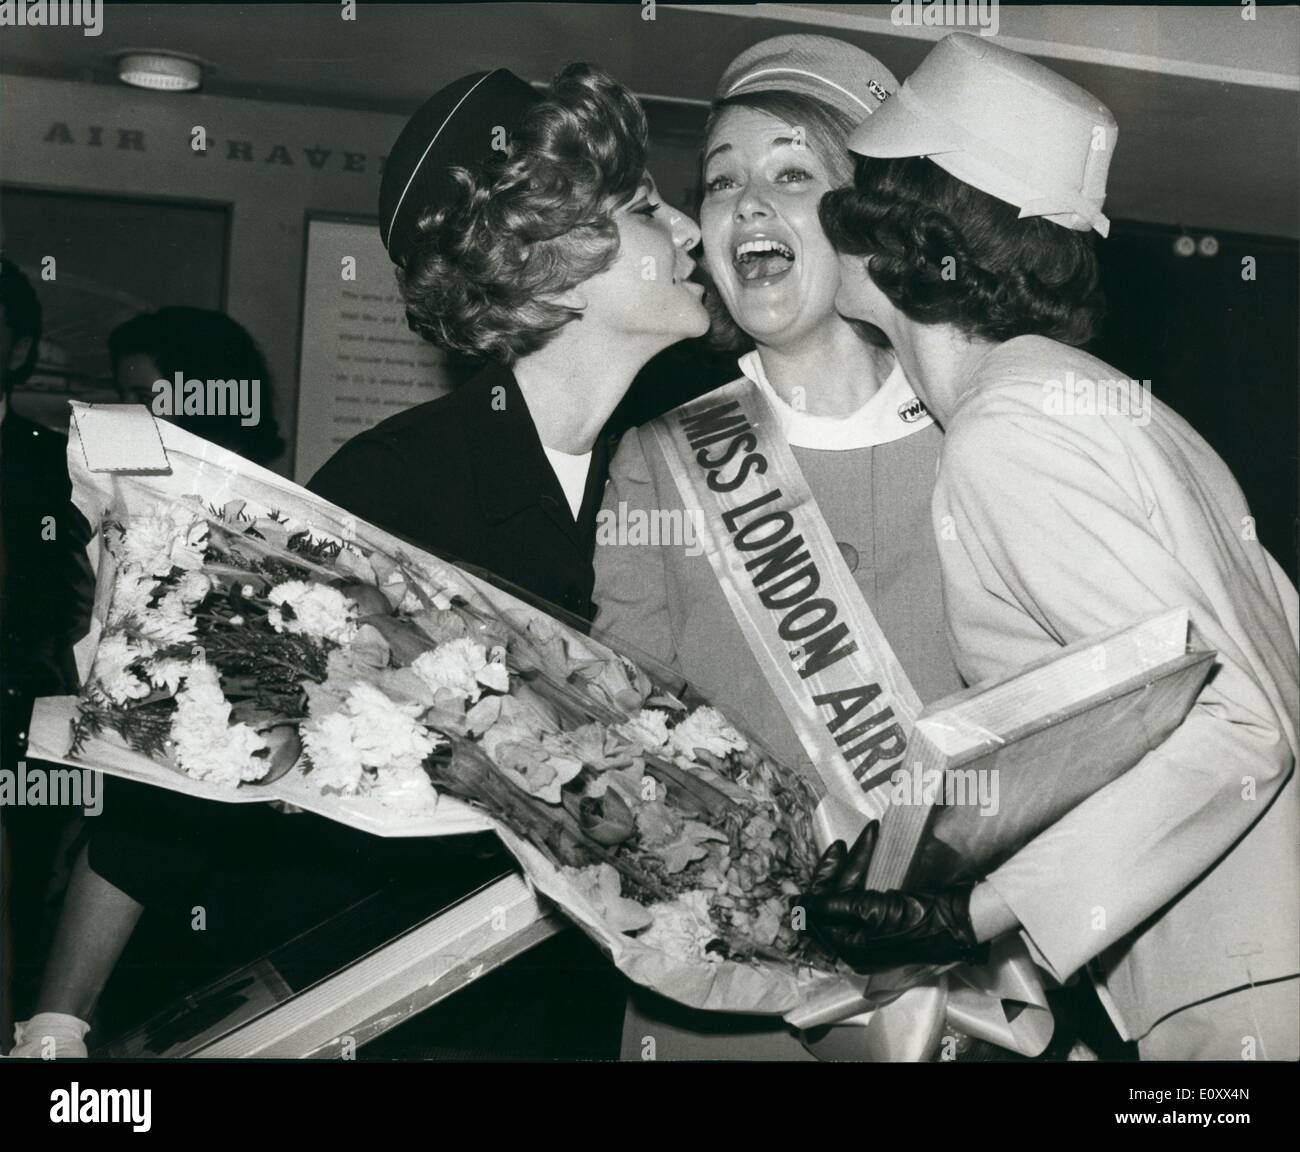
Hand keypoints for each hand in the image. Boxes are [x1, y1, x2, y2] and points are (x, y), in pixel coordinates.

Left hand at [798, 821, 988, 973]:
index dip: (822, 878)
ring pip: (851, 889)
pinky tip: (873, 849)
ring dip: (858, 861)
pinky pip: (867, 891)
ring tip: (870, 834)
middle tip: (849, 841)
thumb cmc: (916, 918)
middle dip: (841, 866)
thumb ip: (831, 905)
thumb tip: (796, 904)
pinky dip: (868, 869)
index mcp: (848, 947)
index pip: (819, 908)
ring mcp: (871, 930)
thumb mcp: (871, 911)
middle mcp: (856, 941)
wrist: (961, 921)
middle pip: (834, 897)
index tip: (834, 849)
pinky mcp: (886, 917)